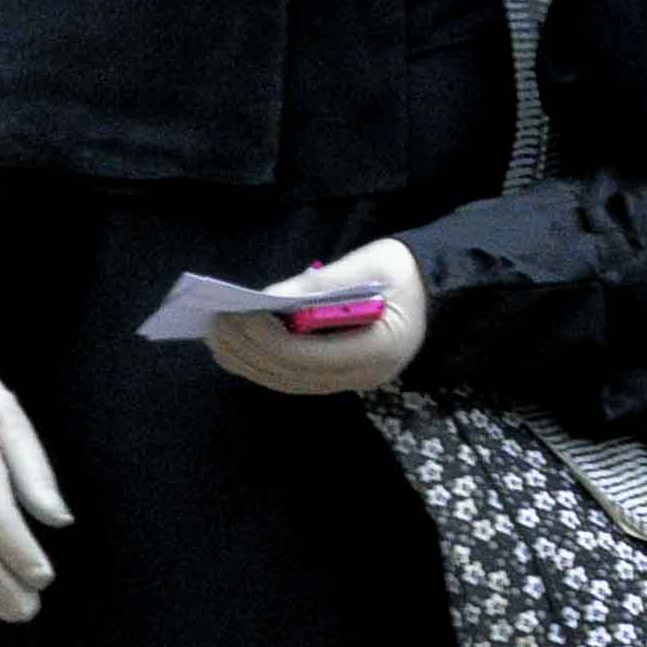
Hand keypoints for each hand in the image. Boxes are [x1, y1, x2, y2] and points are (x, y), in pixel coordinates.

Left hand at [206, 238, 427, 397]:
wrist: (431, 287)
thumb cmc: (401, 271)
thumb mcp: (368, 264)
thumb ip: (321, 282)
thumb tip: (268, 296)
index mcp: (381, 349)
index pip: (311, 356)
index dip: (269, 339)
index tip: (239, 316)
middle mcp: (366, 375)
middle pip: (293, 374)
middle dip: (249, 350)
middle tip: (216, 323)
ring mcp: (351, 381)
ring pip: (287, 381)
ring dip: (247, 361)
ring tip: (215, 336)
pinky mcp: (338, 376)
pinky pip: (292, 378)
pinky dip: (260, 363)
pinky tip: (234, 347)